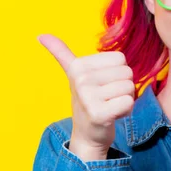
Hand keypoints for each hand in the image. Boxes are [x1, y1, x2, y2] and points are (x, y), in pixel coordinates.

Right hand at [37, 34, 134, 160]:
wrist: (87, 135)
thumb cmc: (88, 100)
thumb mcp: (75, 74)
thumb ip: (61, 53)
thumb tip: (40, 34)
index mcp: (78, 66)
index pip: (120, 59)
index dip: (117, 73)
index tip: (102, 85)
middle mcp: (81, 79)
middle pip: (127, 72)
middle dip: (122, 87)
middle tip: (107, 98)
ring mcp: (88, 96)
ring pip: (129, 87)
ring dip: (125, 99)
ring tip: (109, 106)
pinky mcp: (99, 113)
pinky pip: (129, 102)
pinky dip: (126, 111)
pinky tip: (112, 116)